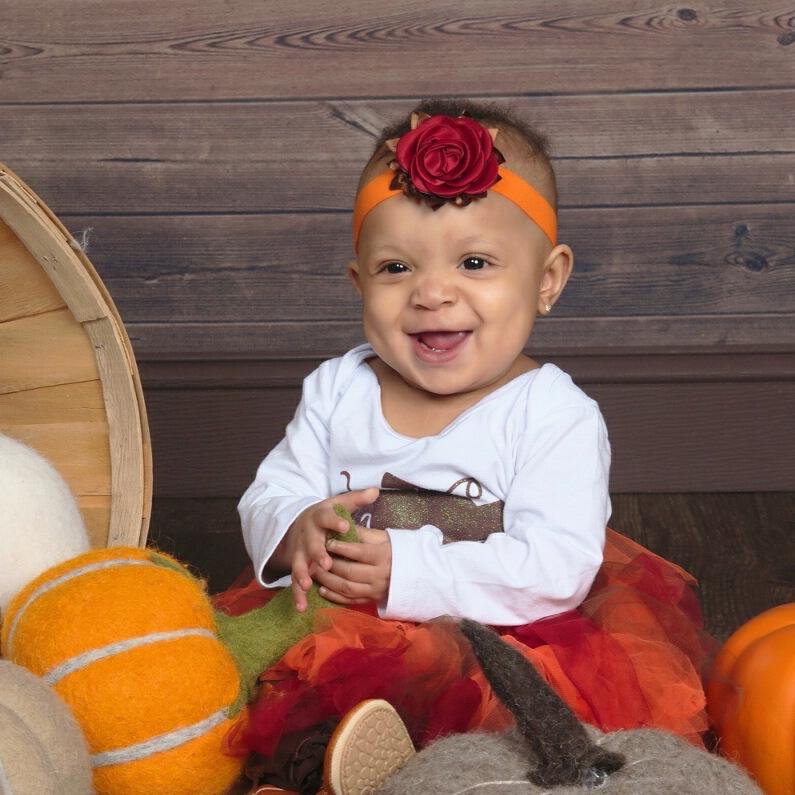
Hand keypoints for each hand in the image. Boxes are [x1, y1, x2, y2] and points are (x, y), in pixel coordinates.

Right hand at [288, 487, 378, 611]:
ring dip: (302, 575)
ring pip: (300, 564)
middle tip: (327, 563)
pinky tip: (302, 607)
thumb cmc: (325, 516)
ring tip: (308, 585)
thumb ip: (356, 500)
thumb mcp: (338, 505)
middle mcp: (307, 535)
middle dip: (318, 554)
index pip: (327, 517)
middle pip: (311, 544)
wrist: (297, 524)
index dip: (335, 522)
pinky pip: (296, 581)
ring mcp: (300, 552)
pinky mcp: (297, 566)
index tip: (346, 526)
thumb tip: (376, 491)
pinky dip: (298, 594)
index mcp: (319, 518)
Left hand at [314, 526, 391, 605]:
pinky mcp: (372, 600)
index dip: (342, 548)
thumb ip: (362, 534)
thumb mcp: (382, 536)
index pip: (359, 552)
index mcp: (384, 556)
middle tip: (316, 558)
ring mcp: (376, 590)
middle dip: (331, 565)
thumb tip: (342, 528)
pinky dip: (334, 597)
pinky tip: (322, 590)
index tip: (328, 542)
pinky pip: (351, 601)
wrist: (415, 571)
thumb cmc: (395, 548)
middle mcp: (380, 575)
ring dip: (329, 581)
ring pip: (348, 588)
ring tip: (316, 573)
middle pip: (350, 572)